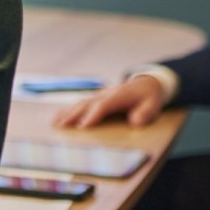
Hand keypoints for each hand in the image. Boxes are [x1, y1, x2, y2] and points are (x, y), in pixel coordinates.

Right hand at [52, 74, 167, 128]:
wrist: (146, 83)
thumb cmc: (149, 97)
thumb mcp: (153, 105)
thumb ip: (145, 113)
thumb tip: (135, 122)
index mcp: (119, 95)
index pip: (103, 105)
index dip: (93, 115)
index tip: (82, 126)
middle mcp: (106, 94)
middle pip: (87, 104)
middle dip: (74, 115)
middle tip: (62, 126)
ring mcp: (99, 95)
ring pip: (80, 103)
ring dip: (67, 113)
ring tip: (55, 123)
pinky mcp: (96, 98)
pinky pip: (80, 104)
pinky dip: (68, 110)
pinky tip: (59, 117)